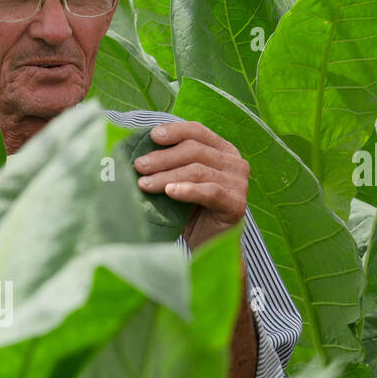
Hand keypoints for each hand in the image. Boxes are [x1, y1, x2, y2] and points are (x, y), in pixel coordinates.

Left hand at [133, 120, 248, 249]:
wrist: (207, 246)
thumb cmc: (190, 212)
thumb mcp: (180, 182)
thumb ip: (170, 165)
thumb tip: (138, 153)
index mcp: (223, 151)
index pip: (198, 131)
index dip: (174, 131)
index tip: (152, 136)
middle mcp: (235, 163)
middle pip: (195, 150)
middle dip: (163, 157)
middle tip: (139, 166)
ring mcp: (238, 183)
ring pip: (198, 171)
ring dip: (167, 176)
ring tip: (144, 184)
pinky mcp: (236, 204)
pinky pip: (210, 192)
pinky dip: (187, 190)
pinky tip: (170, 192)